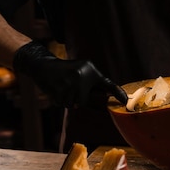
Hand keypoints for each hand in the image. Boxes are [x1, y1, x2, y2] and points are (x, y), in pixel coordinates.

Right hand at [13, 41, 127, 107]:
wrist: (43, 65)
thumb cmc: (65, 71)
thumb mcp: (81, 71)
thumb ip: (92, 85)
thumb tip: (105, 101)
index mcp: (90, 71)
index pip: (107, 84)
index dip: (117, 93)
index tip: (126, 101)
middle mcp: (81, 76)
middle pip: (83, 101)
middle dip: (76, 99)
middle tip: (68, 88)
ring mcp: (69, 83)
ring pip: (72, 104)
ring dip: (65, 99)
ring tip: (61, 87)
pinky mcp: (58, 89)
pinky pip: (61, 103)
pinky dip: (57, 99)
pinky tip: (55, 88)